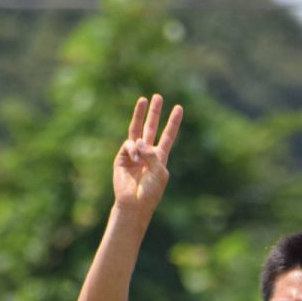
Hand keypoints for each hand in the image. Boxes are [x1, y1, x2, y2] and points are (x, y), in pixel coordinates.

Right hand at [113, 94, 182, 212]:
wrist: (134, 203)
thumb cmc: (150, 191)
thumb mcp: (159, 171)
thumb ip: (152, 154)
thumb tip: (138, 140)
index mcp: (160, 157)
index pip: (168, 136)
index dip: (173, 122)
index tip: (179, 108)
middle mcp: (147, 153)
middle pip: (151, 128)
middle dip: (154, 113)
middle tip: (157, 97)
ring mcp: (133, 154)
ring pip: (136, 130)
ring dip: (139, 114)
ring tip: (143, 99)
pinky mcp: (122, 157)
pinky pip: (129, 144)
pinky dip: (133, 149)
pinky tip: (136, 159)